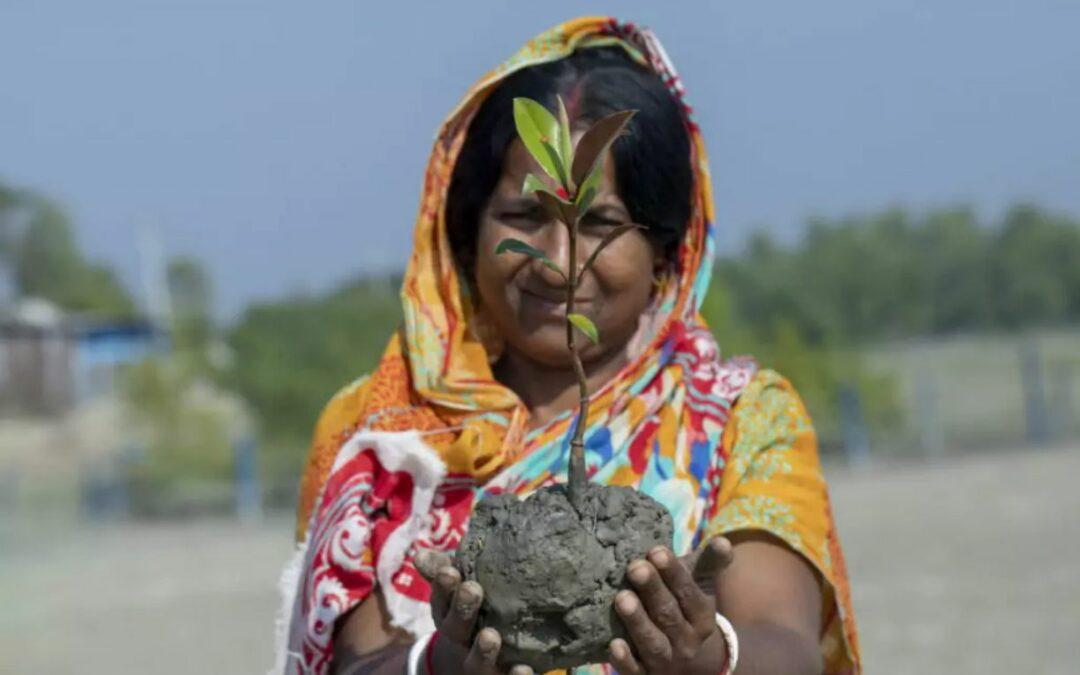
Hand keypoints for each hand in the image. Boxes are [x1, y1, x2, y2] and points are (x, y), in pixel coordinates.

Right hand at [415, 549, 532, 674]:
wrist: (474, 654)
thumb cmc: (471, 608)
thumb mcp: (456, 588)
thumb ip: (443, 570)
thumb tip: (419, 553)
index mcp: (447, 614)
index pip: (441, 600)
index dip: (443, 587)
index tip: (449, 570)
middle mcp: (460, 640)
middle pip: (456, 629)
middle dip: (462, 610)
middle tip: (471, 589)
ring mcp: (479, 662)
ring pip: (476, 661)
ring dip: (482, 650)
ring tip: (490, 636)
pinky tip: (523, 668)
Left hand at [609, 536, 734, 674]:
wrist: (692, 662)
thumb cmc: (687, 610)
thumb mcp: (701, 587)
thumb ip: (709, 563)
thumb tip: (725, 541)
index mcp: (701, 616)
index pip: (689, 593)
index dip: (673, 573)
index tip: (656, 551)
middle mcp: (686, 641)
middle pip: (668, 615)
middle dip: (652, 590)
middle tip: (635, 567)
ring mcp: (666, 661)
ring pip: (653, 643)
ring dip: (638, 621)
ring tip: (622, 598)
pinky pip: (636, 671)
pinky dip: (626, 660)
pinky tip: (614, 645)